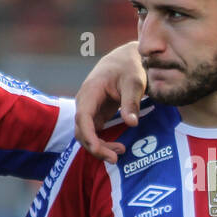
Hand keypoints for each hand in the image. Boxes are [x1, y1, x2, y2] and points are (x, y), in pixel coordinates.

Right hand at [75, 41, 146, 163]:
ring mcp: (88, 108)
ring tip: (120, 153)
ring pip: (86, 134)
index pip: (82, 117)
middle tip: (115, 158)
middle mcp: (85, 101)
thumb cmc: (130, 67)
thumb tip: (132, 123)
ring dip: (99, 147)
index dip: (88, 135)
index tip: (98, 149)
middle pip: (81, 130)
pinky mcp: (95, 114)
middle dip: (95, 147)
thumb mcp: (135, 82)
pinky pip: (93, 132)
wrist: (127, 58)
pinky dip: (102, 142)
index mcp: (90, 91)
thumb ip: (132, 102)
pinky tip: (118, 147)